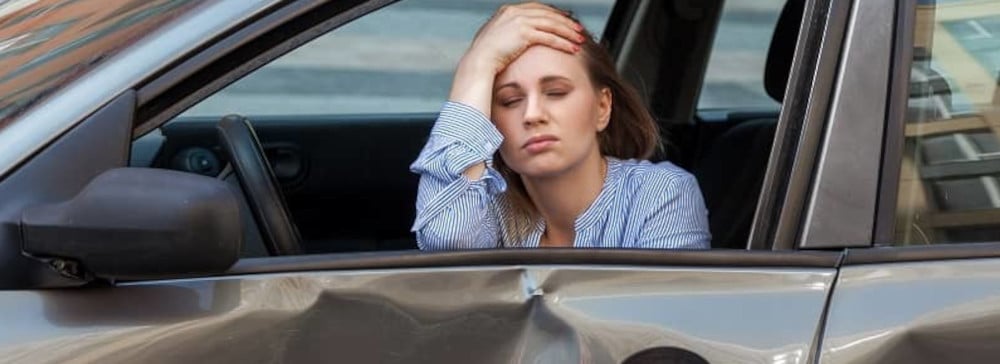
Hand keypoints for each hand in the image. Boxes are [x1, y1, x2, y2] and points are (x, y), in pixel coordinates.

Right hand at [466, 2, 583, 74]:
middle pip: (548, 14)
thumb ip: (508, 32)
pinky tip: (571, 48)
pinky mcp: (524, 33)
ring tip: (579, 40)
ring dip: (568, 32)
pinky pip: (549, 37)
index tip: (566, 21)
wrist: (479, 61)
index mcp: (508, 10)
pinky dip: (562, 42)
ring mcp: (520, 21)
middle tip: (578, 30)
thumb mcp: (497, 37)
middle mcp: (515, 12)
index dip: (554, 15)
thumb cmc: (486, 55)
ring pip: (551, 25)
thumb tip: (516, 38)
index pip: (538, 8)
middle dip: (566, 23)